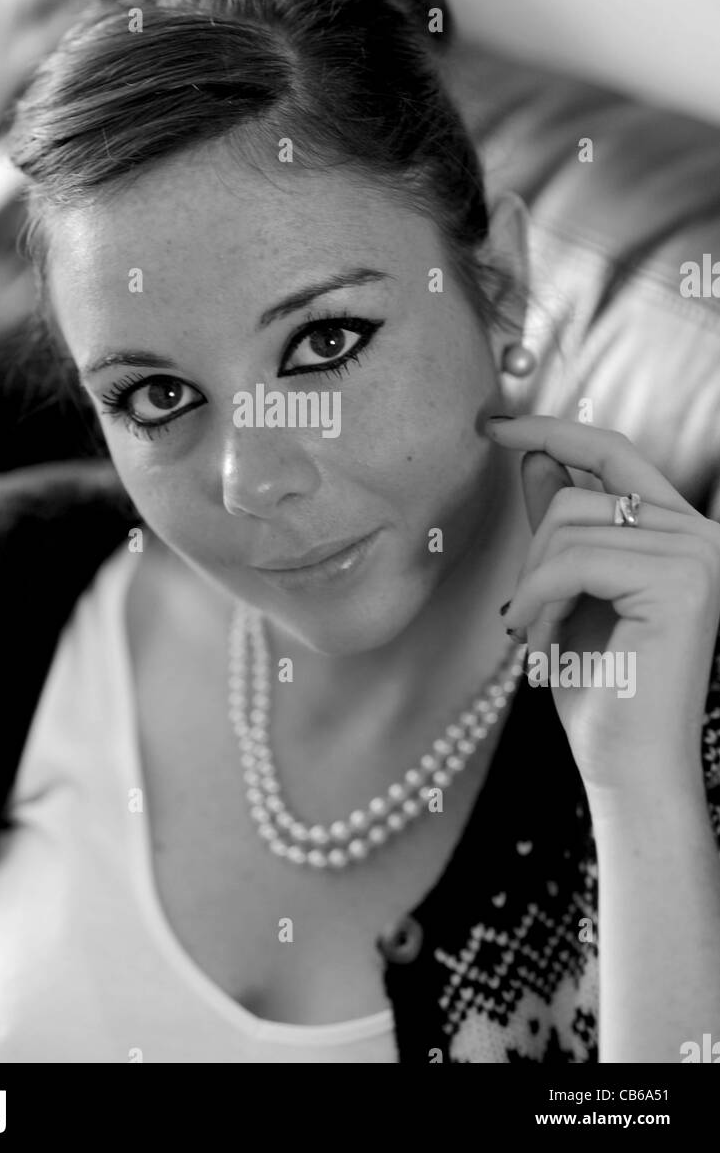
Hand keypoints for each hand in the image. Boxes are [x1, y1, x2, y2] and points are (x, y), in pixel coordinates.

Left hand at [486, 415, 719, 799]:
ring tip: (536, 637)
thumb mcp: (569, 591)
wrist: (628, 767)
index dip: (552, 430)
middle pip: (580, 497)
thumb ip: (562, 525)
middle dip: (533, 554)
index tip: (492, 424)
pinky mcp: (680, 584)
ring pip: (571, 528)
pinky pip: (573, 562)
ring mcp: (698, 557)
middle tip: (525, 617)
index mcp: (679, 533)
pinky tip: (538, 643)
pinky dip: (537, 600)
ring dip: (533, 586)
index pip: (612, 453)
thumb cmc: (599, 687)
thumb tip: (538, 457)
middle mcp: (700, 537)